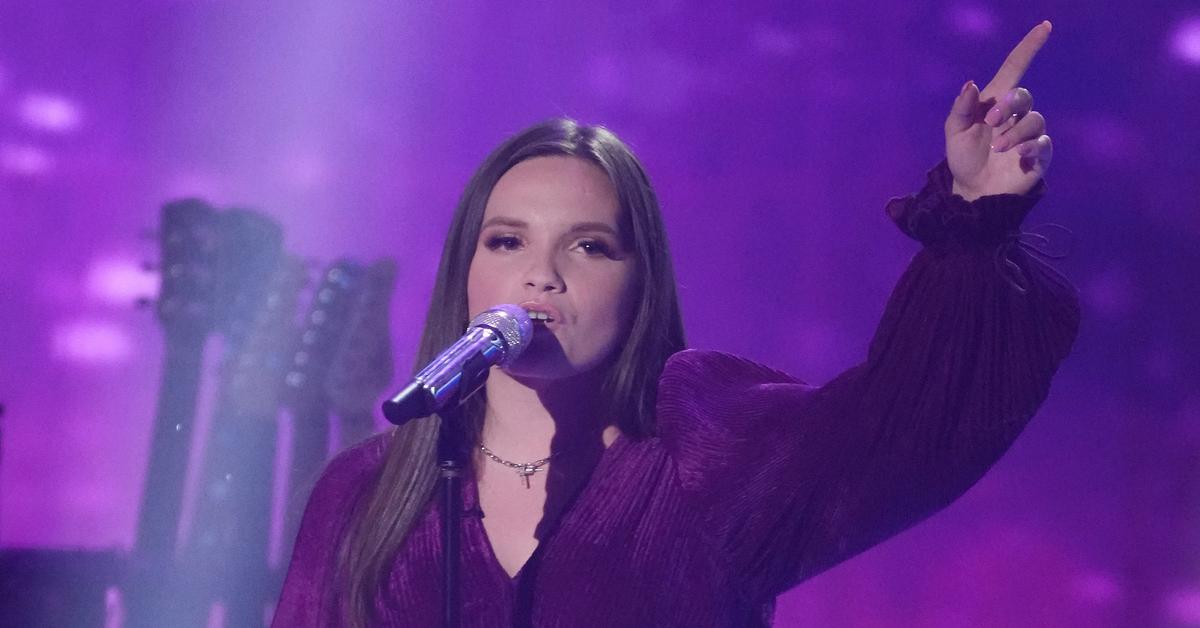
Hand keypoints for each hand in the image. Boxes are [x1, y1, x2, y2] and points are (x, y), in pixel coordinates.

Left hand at [945, 21, 1053, 200]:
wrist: (972, 191)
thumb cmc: (963, 158)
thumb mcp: (955, 132)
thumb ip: (961, 108)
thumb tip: (972, 84)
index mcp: (995, 103)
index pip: (1015, 68)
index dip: (1029, 47)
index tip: (1045, 26)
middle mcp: (1016, 115)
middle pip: (1023, 95)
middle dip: (1009, 105)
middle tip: (991, 121)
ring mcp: (1029, 134)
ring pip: (1034, 120)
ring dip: (1014, 132)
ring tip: (997, 148)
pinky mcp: (1039, 154)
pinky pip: (1043, 142)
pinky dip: (1028, 146)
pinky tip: (1016, 155)